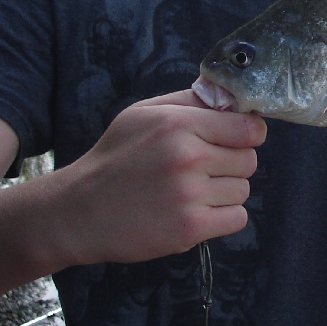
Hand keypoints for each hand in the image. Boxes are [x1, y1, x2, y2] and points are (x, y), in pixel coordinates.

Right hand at [54, 89, 265, 265]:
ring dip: (225, 192)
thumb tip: (232, 97)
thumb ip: (190, 101)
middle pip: (249, 160)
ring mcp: (189, 195)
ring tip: (192, 192)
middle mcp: (187, 157)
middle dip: (232, 164)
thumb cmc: (115, 158)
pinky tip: (195, 212)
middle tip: (204, 170)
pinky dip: (222, 218)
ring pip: (243, 190)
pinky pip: (237, 219)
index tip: (235, 141)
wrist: (77, 211)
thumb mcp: (143, 113)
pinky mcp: (189, 229)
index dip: (247, 134)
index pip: (249, 128)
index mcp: (179, 124)